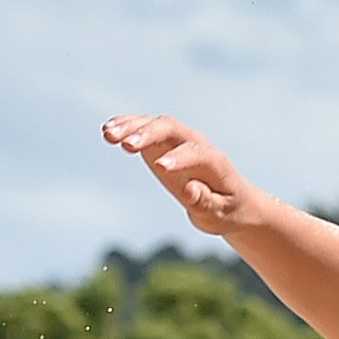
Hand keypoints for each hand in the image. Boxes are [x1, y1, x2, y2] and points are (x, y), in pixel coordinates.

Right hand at [103, 114, 272, 235]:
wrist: (230, 200)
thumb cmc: (227, 210)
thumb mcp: (219, 214)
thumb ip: (205, 202)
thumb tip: (189, 190)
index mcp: (214, 162)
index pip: (196, 153)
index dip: (179, 158)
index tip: (160, 167)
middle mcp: (195, 144)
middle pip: (171, 129)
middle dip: (149, 134)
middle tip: (125, 145)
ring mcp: (177, 141)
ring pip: (154, 125)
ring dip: (131, 127)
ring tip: (108, 134)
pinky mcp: (162, 144)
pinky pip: (144, 129)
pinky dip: (127, 126)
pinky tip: (107, 130)